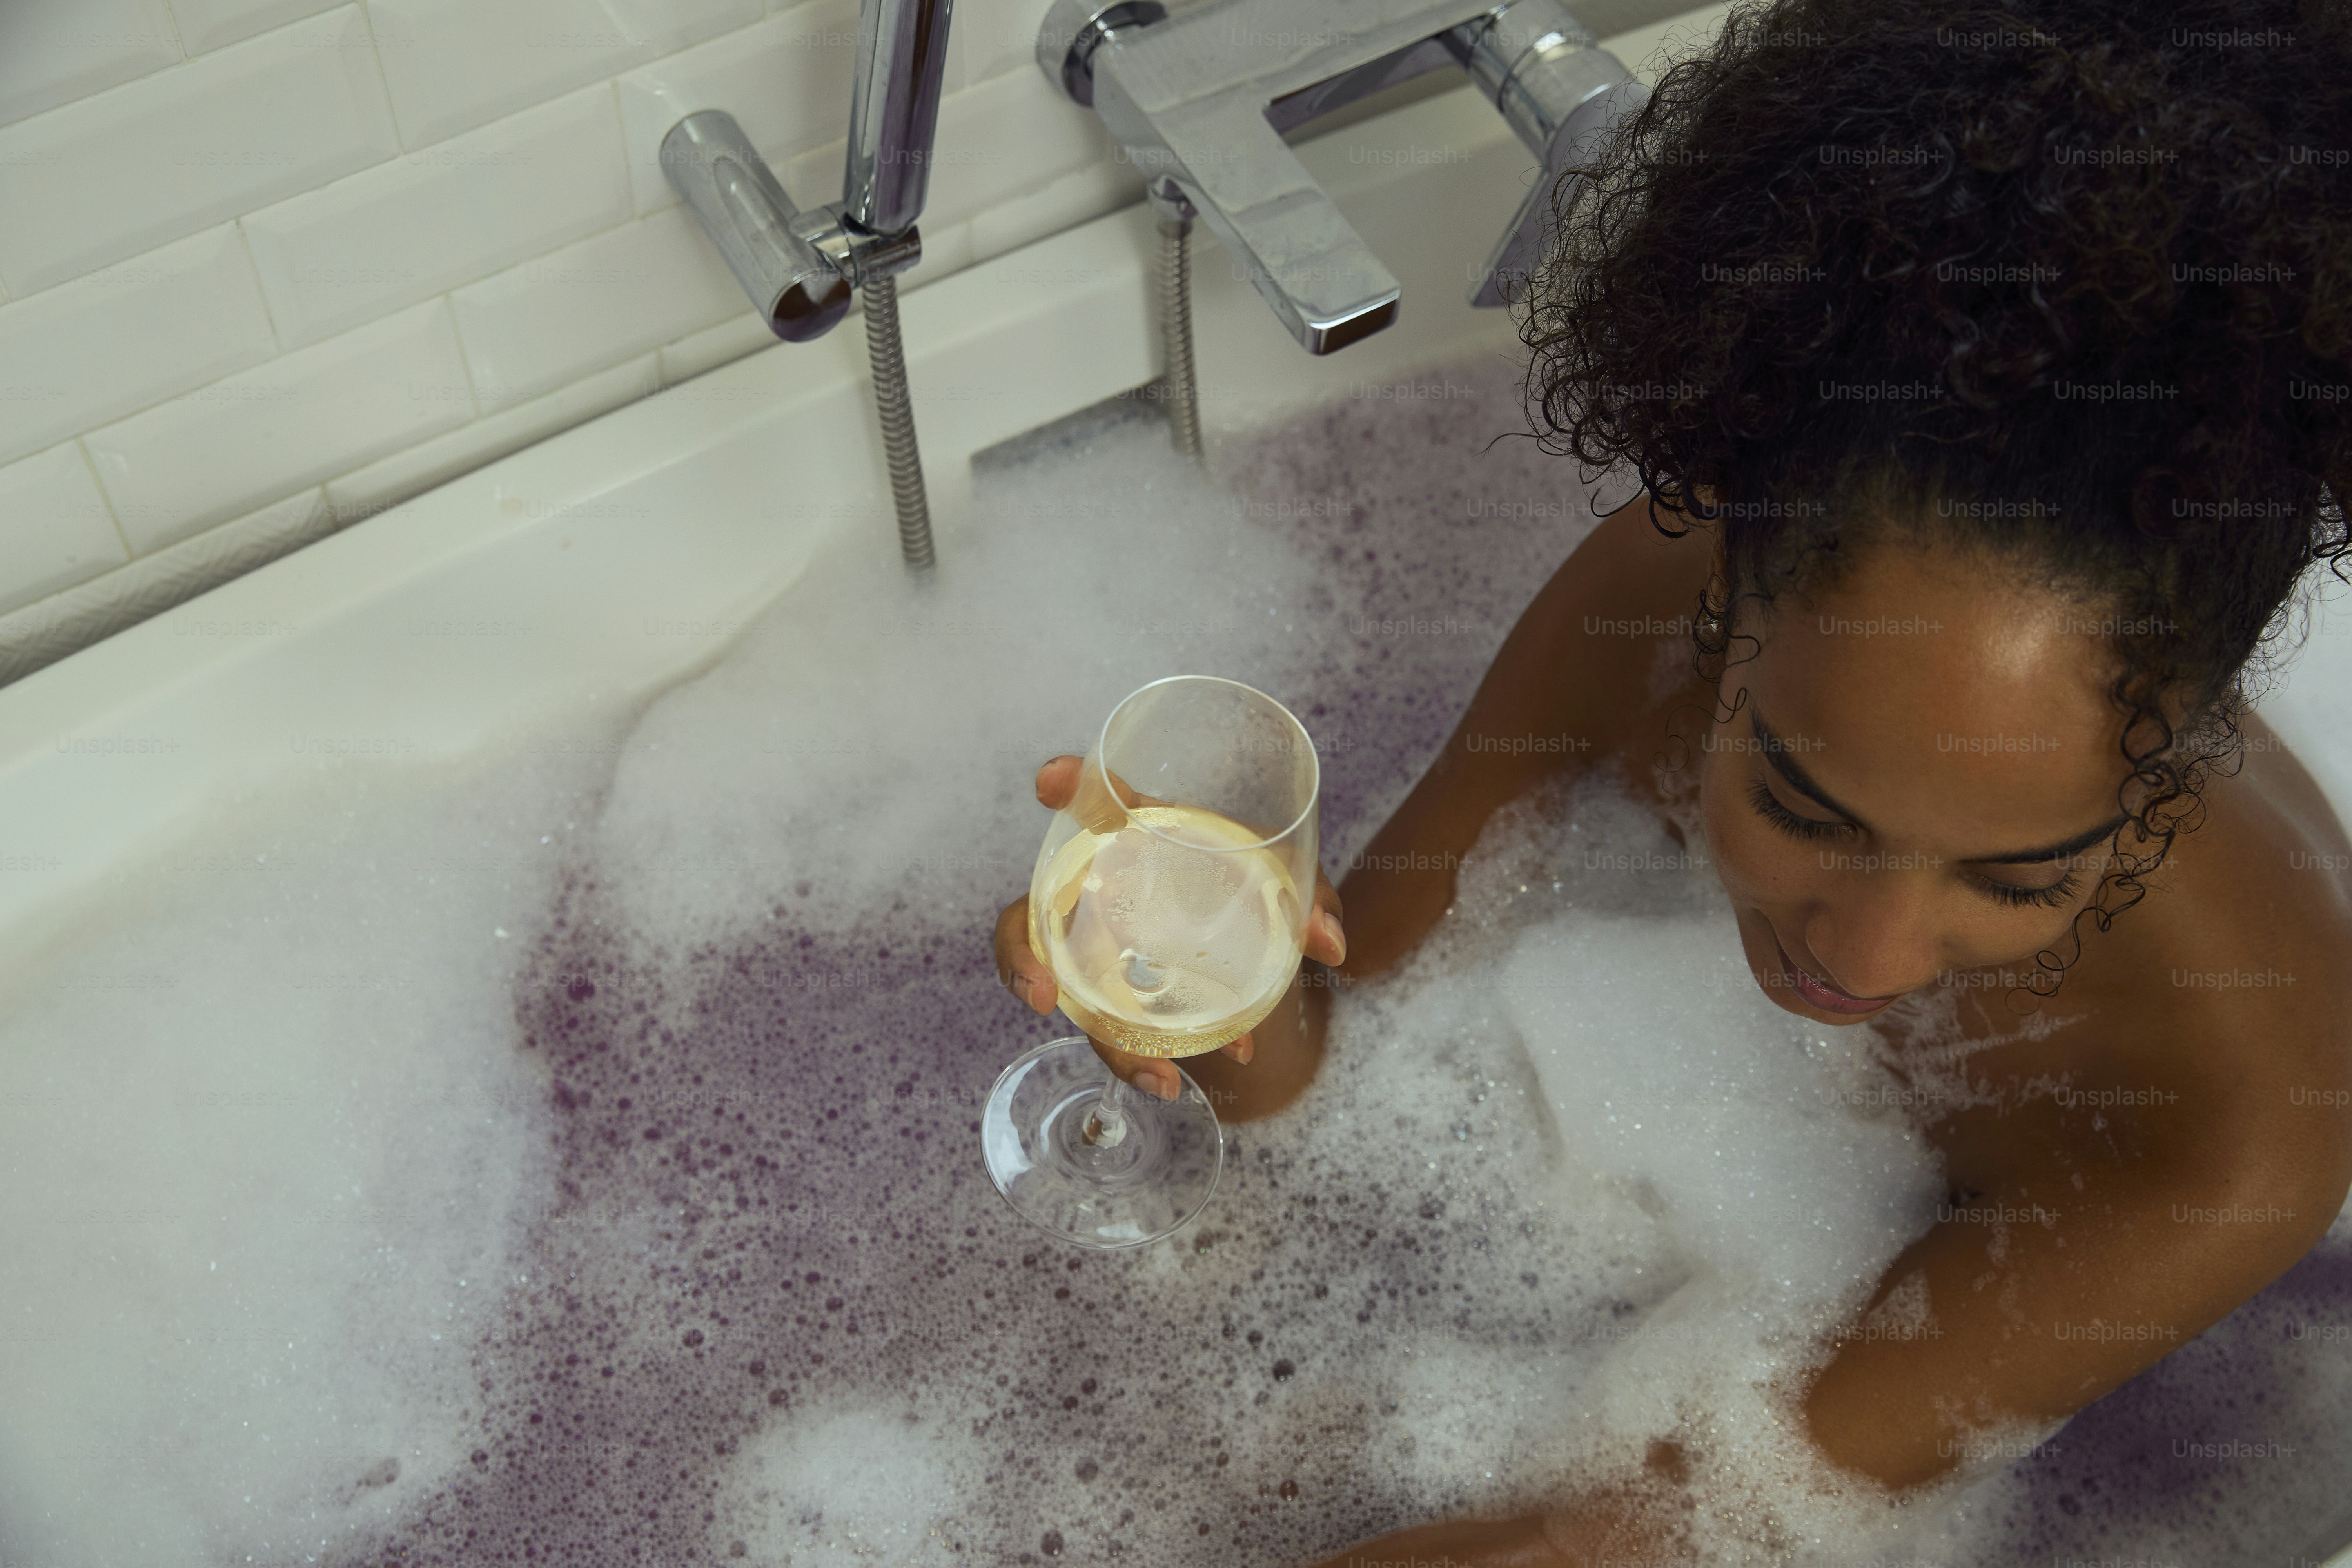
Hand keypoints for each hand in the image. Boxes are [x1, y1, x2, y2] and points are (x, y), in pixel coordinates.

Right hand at [993, 754, 1346, 1100]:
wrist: (1251, 929)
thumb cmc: (1248, 880)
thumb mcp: (1285, 881)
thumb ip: (1309, 896)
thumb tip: (1328, 943)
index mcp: (1136, 833)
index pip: (1093, 799)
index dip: (1066, 785)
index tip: (1051, 781)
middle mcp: (1097, 887)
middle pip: (1033, 917)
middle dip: (1021, 955)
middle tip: (1040, 992)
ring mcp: (1093, 946)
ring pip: (1063, 992)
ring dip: (1096, 1035)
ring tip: (1152, 1075)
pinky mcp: (1109, 994)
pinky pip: (1104, 1028)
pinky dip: (1137, 1058)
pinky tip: (1174, 1081)